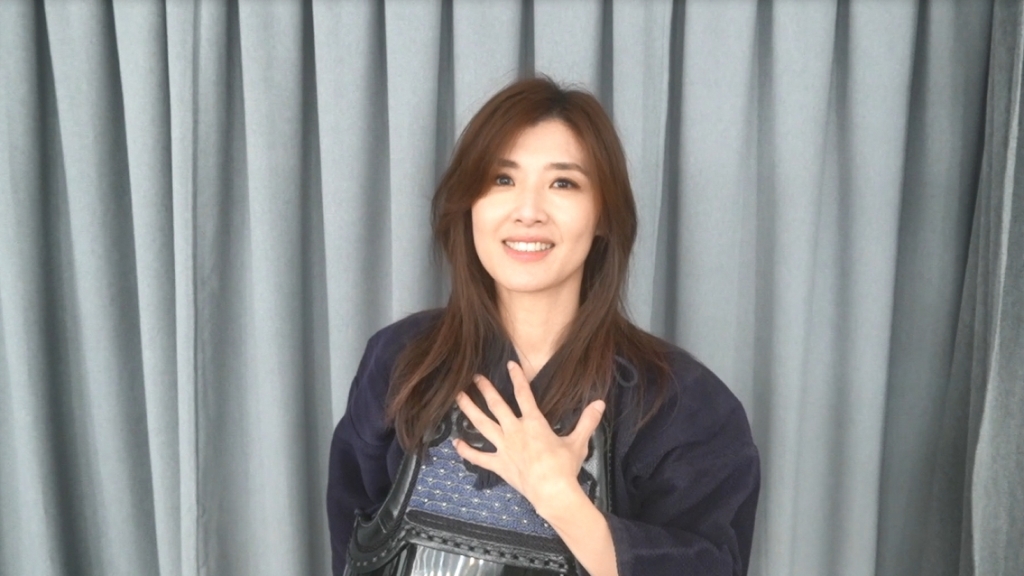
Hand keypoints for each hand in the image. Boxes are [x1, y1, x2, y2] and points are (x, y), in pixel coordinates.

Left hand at [453, 360, 605, 520]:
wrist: (552, 492)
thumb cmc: (564, 467)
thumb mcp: (578, 442)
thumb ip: (587, 421)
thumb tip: (600, 403)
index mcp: (534, 423)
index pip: (524, 394)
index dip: (517, 378)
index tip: (509, 364)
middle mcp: (515, 431)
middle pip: (496, 406)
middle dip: (485, 389)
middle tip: (474, 377)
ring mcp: (504, 448)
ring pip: (482, 425)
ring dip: (469, 410)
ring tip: (458, 398)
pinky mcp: (499, 465)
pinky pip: (479, 457)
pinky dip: (467, 451)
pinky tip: (455, 443)